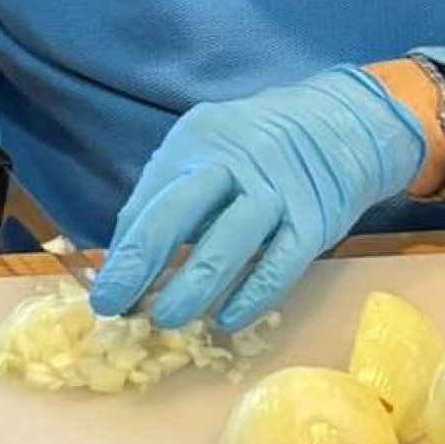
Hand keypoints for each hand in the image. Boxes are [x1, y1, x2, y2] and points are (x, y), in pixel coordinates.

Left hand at [91, 70, 427, 333]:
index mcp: (198, 139)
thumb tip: (125, 262)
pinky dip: (252, 295)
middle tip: (114, 305)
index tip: (103, 295)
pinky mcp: (314, 218)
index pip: (151, 198)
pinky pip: (280, 263)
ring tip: (168, 320)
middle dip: (142, 261)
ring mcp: (278, 188)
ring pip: (231, 239)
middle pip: (181, 209)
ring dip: (196, 284)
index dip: (124, 250)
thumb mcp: (209, 152)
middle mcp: (235, 158)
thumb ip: (170, 197)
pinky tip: (227, 320)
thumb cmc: (257, 150)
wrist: (341, 123)